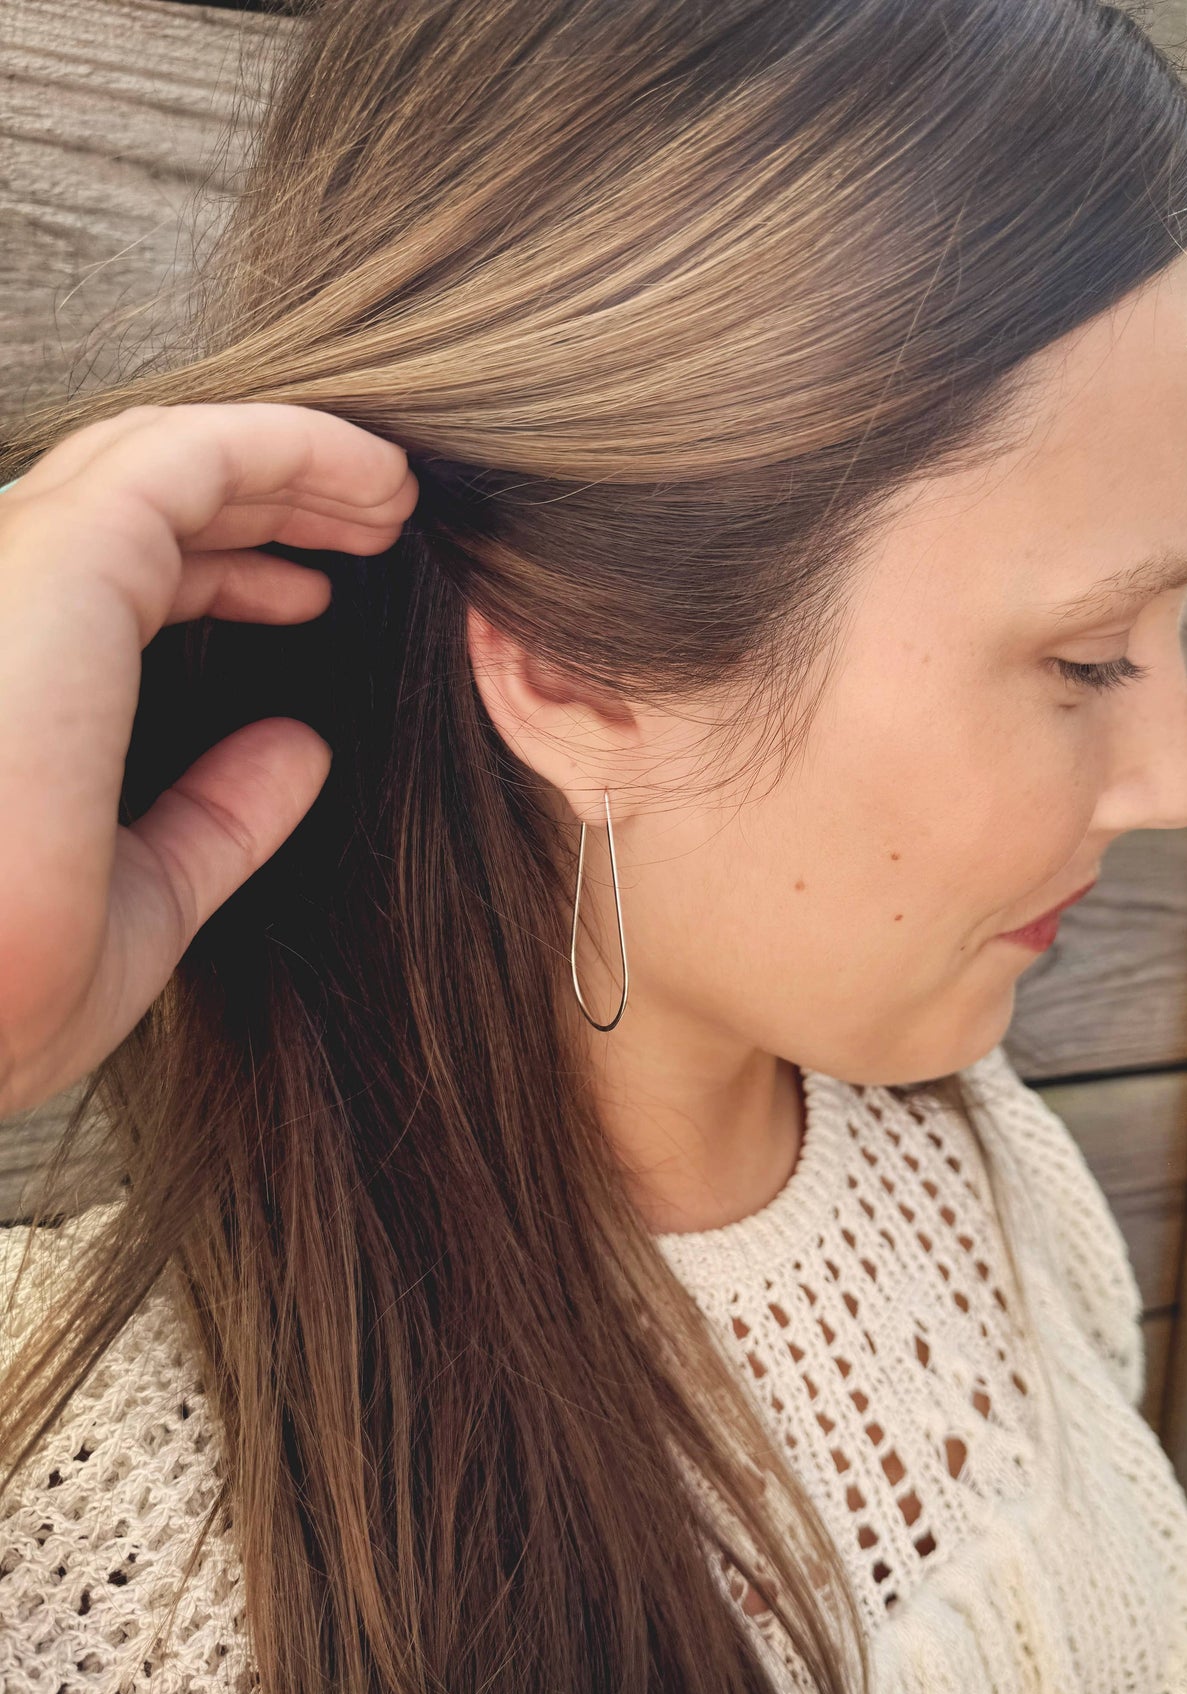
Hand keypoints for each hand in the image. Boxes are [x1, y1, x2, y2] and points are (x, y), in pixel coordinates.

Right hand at [0, 401, 417, 1118]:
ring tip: (391, 495)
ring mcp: (19, 574)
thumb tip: (299, 749)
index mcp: (11, 684)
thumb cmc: (3, 999)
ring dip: (291, 463)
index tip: (316, 591)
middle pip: (142, 501)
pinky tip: (377, 476)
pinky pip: (191, 456)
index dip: (224, 570)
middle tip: (378, 520)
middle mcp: (3, 611)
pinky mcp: (64, 558)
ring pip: (166, 458)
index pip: (114, 579)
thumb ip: (216, 820)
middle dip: (266, 497)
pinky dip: (293, 444)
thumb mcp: (142, 903)